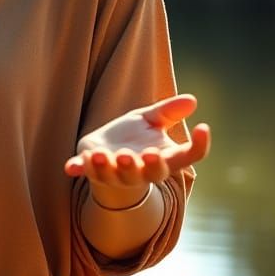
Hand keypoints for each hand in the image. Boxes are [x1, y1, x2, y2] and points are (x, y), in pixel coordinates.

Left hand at [64, 94, 209, 205]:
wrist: (106, 154)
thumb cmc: (134, 138)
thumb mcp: (150, 120)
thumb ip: (167, 112)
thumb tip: (192, 100)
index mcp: (164, 158)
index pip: (189, 157)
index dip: (199, 145)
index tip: (203, 127)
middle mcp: (143, 171)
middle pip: (152, 173)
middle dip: (149, 166)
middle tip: (148, 154)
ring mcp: (116, 174)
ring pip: (116, 175)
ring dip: (109, 167)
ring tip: (104, 155)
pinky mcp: (91, 170)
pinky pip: (85, 172)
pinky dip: (79, 168)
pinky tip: (71, 165)